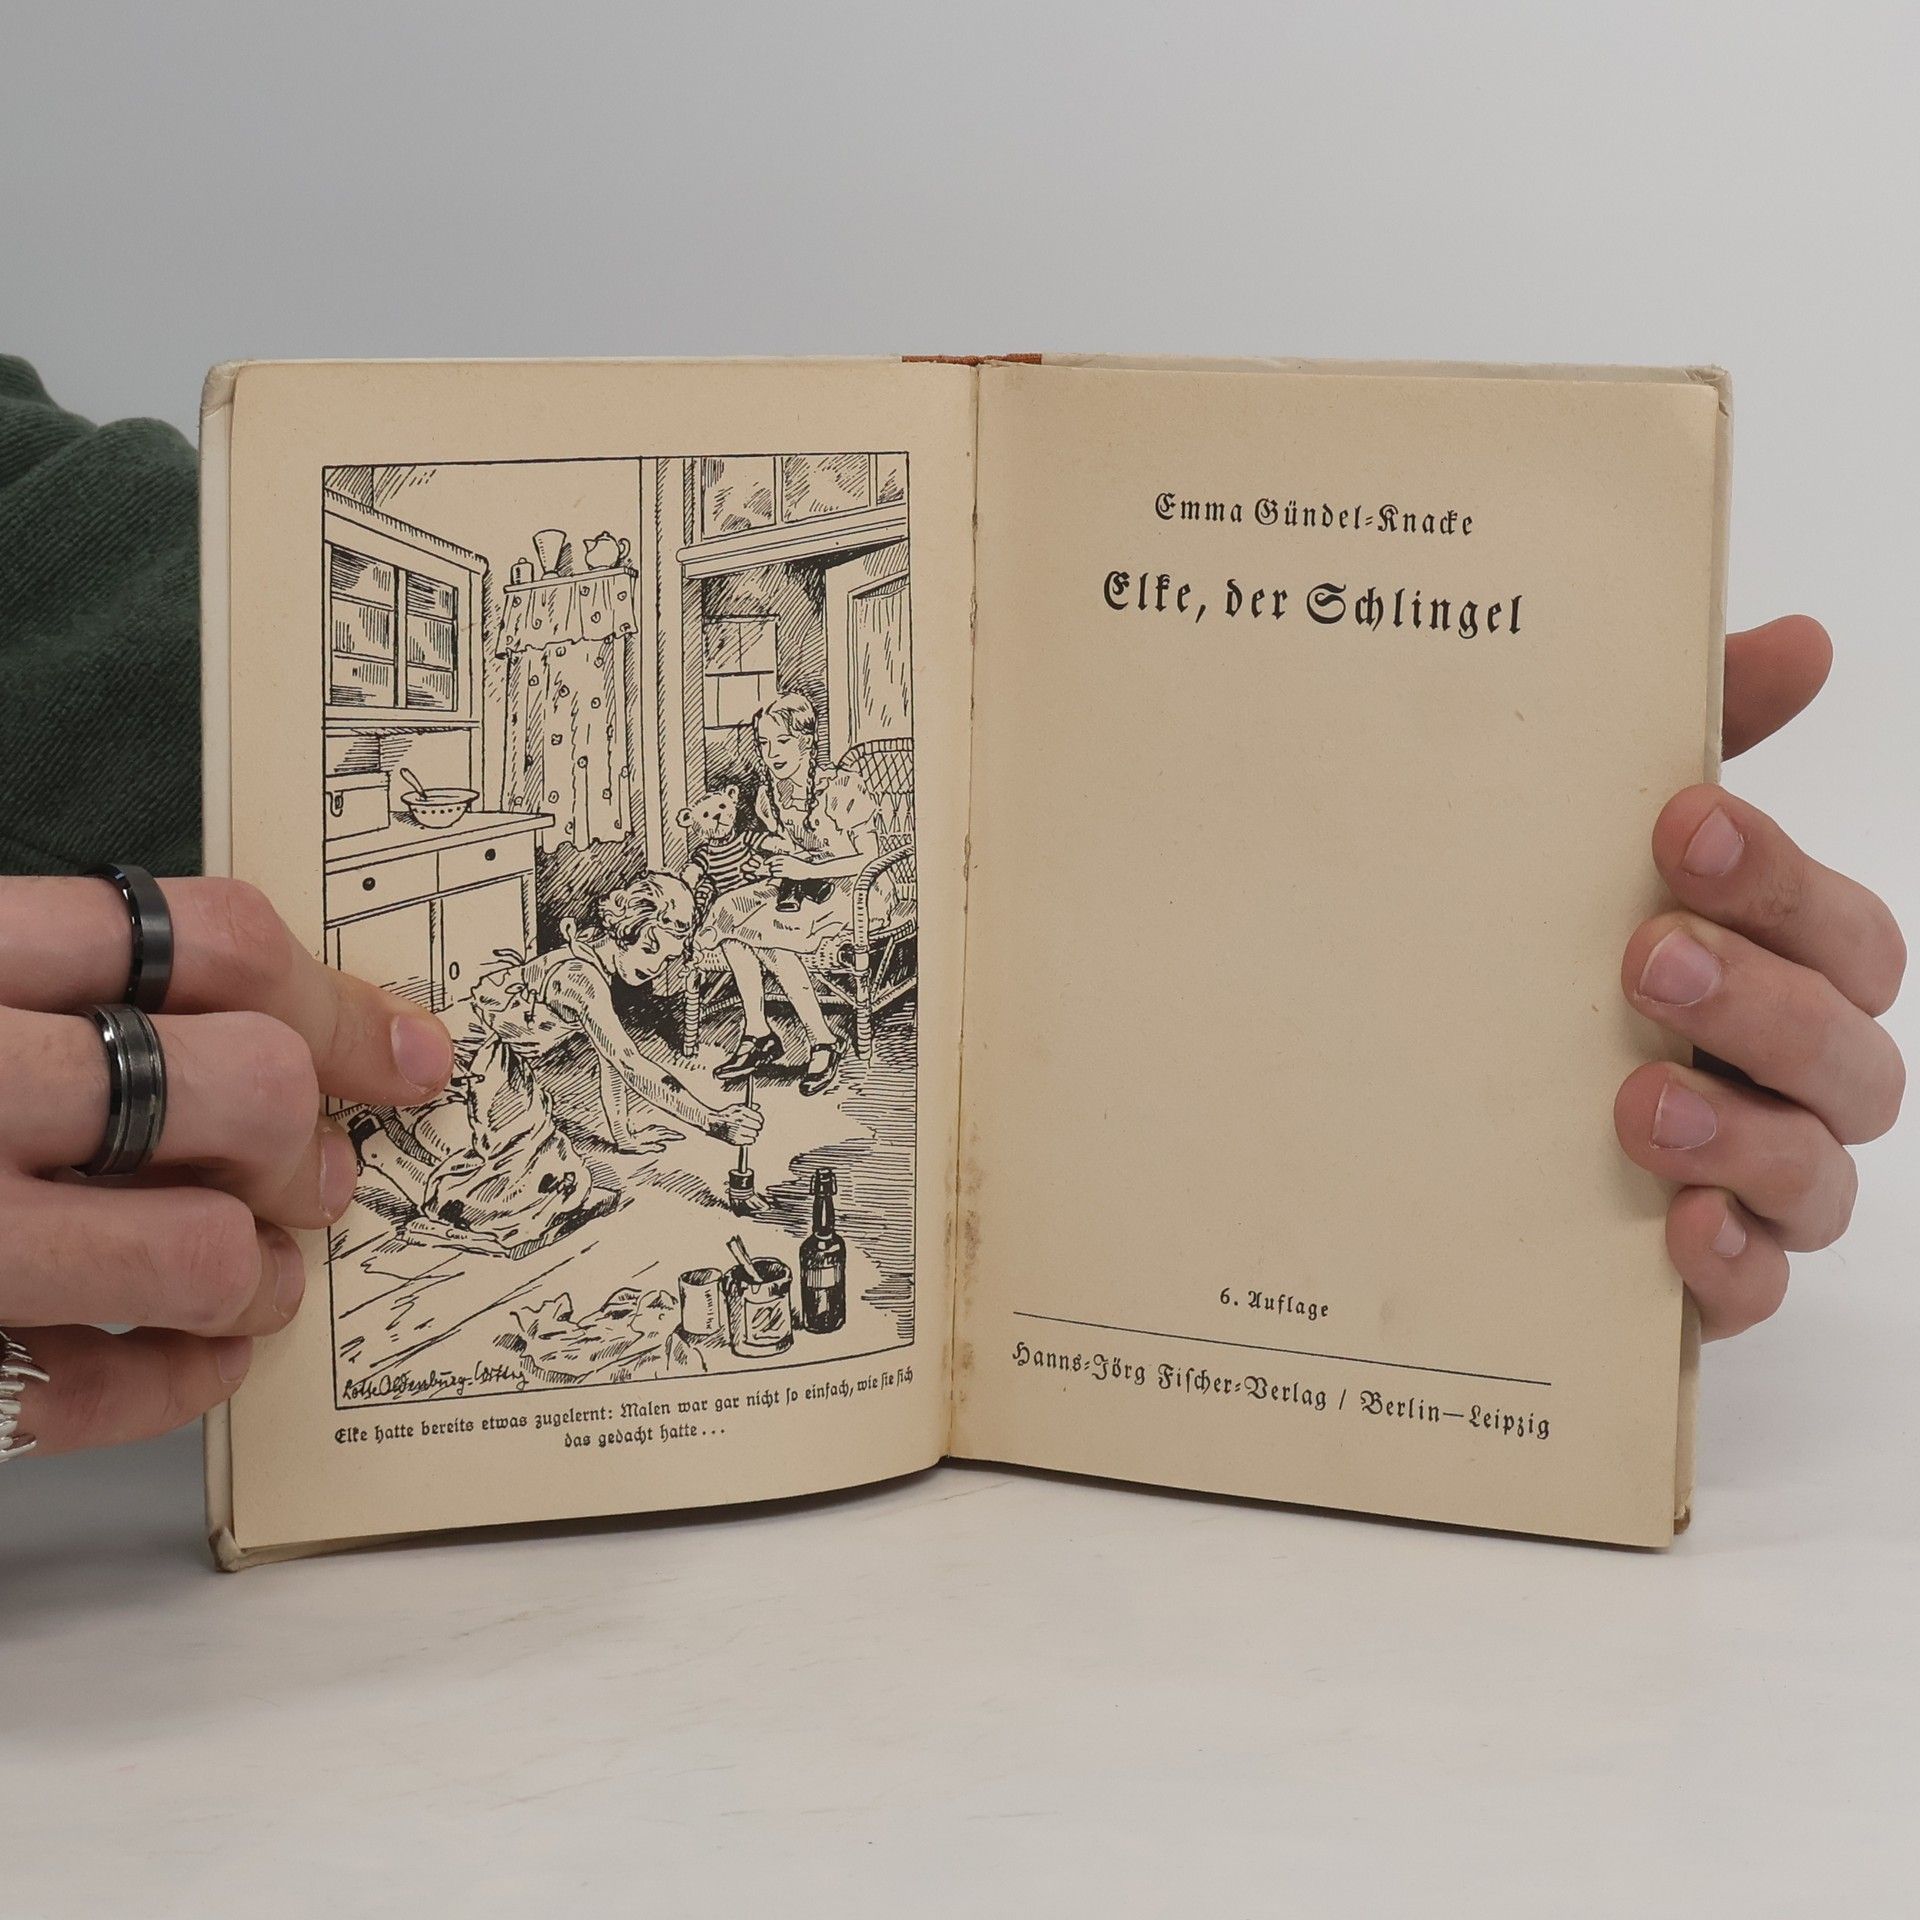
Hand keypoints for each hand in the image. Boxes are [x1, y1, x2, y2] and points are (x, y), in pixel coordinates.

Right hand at [0, 878, 453, 1452]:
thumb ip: (81, 994)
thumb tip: (301, 1044)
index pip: (207, 941)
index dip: (337, 1002)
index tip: (405, 1054)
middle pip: (247, 1085)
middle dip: (308, 1143)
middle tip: (318, 1176)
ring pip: (206, 1251)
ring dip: (259, 1273)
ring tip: (249, 1273)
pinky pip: (105, 1391)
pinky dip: (180, 1379)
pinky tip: (192, 1354)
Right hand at [714, 1102, 764, 1147]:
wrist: (712, 1123)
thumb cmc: (725, 1115)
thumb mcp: (736, 1107)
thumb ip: (748, 1107)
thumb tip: (758, 1106)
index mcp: (742, 1112)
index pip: (758, 1117)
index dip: (760, 1119)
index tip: (760, 1121)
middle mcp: (740, 1121)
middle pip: (758, 1126)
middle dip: (757, 1126)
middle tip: (756, 1127)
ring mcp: (738, 1131)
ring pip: (755, 1134)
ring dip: (754, 1133)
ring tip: (750, 1132)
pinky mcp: (736, 1139)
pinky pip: (751, 1141)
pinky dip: (750, 1140)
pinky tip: (747, 1137)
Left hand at [766, 854, 817, 880]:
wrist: (809, 870)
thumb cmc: (801, 865)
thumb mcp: (793, 860)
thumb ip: (786, 860)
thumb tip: (777, 863)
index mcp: (788, 857)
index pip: (775, 857)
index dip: (769, 860)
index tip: (765, 862)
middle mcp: (786, 861)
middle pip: (774, 863)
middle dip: (771, 866)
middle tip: (769, 869)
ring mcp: (787, 867)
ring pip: (775, 869)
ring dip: (772, 871)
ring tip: (773, 872)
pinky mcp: (788, 873)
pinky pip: (778, 874)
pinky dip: (775, 874)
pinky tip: (775, 874)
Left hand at [1615, 617, 1904, 1337]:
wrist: (1462, 1113)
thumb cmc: (1574, 967)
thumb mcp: (1606, 852)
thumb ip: (1700, 747)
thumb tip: (1800, 638)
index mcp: (1783, 971)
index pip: (1835, 927)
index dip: (1776, 875)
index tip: (1677, 824)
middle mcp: (1793, 1078)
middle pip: (1845, 1046)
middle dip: (1758, 997)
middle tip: (1647, 955)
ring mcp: (1761, 1182)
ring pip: (1816, 1171)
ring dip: (1742, 1132)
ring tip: (1640, 1100)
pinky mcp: (1711, 1274)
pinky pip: (1758, 1286)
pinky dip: (1731, 1262)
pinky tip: (1677, 1228)